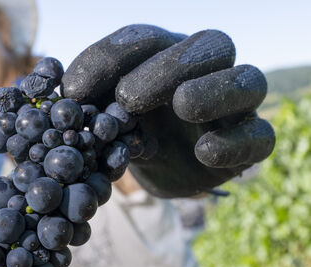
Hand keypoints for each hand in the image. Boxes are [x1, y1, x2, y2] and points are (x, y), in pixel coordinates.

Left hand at [61, 24, 274, 197]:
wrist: (154, 169)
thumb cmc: (126, 130)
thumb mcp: (101, 115)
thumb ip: (87, 101)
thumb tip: (65, 91)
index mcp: (165, 54)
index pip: (147, 39)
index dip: (112, 58)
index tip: (76, 90)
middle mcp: (206, 70)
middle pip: (209, 45)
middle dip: (168, 67)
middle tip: (128, 98)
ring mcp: (234, 106)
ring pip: (248, 80)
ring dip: (215, 90)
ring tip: (182, 106)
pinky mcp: (249, 143)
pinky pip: (260, 135)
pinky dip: (235, 141)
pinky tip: (203, 151)